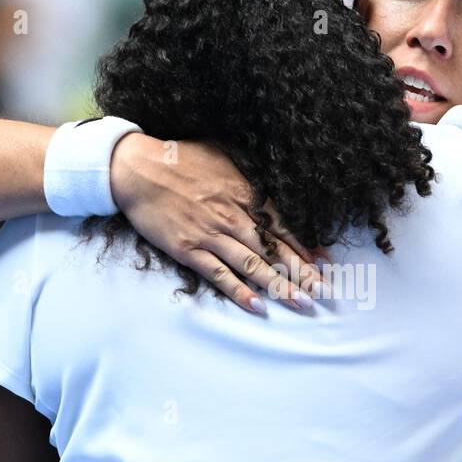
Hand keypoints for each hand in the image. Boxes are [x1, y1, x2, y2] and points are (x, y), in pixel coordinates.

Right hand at [110, 134, 328, 313]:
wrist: (137, 169)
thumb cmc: (179, 159)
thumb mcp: (222, 155)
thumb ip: (247, 175)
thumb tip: (268, 189)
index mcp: (243, 192)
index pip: (282, 224)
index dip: (305, 246)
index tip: (325, 264)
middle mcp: (232, 215)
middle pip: (274, 248)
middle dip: (301, 272)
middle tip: (323, 292)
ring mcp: (210, 234)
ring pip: (253, 264)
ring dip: (279, 286)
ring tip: (302, 303)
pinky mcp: (189, 250)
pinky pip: (219, 274)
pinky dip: (239, 291)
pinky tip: (258, 306)